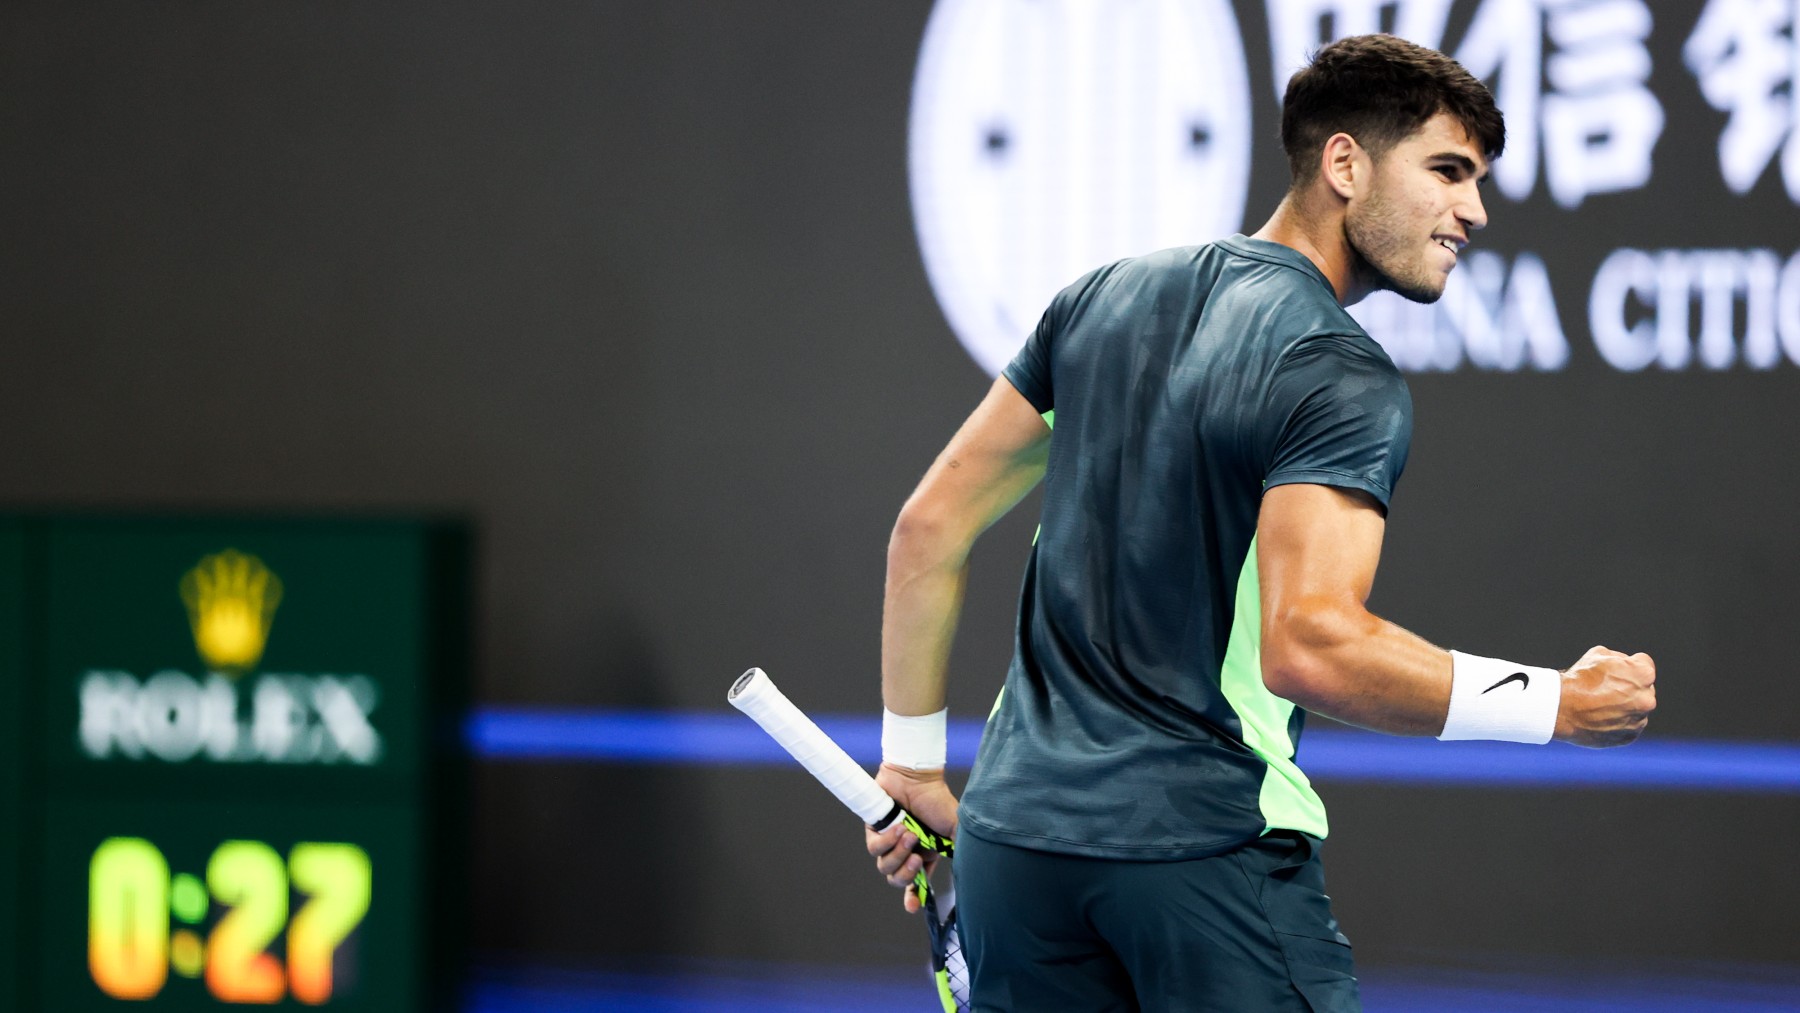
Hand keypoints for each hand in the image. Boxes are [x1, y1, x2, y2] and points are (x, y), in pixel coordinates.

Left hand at [864, 763, 958, 912]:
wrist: (918, 778)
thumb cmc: (937, 801)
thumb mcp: (955, 829)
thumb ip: (962, 851)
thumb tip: (970, 874)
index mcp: (924, 856)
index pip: (916, 884)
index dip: (913, 898)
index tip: (912, 907)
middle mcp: (906, 852)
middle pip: (898, 879)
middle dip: (907, 874)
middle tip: (916, 859)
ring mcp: (889, 842)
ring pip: (885, 867)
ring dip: (899, 854)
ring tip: (910, 834)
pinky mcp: (874, 831)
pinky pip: (875, 848)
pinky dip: (887, 841)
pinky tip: (898, 828)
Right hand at [1554, 646, 1655, 747]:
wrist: (1561, 708)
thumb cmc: (1579, 679)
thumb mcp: (1598, 654)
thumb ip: (1620, 659)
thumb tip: (1625, 665)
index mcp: (1644, 674)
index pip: (1644, 664)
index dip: (1627, 664)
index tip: (1614, 670)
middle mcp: (1647, 699)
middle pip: (1643, 689)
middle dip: (1629, 687)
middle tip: (1605, 689)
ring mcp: (1640, 720)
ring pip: (1637, 709)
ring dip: (1625, 706)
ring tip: (1600, 705)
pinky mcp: (1630, 736)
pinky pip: (1629, 727)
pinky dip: (1618, 723)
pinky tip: (1600, 718)